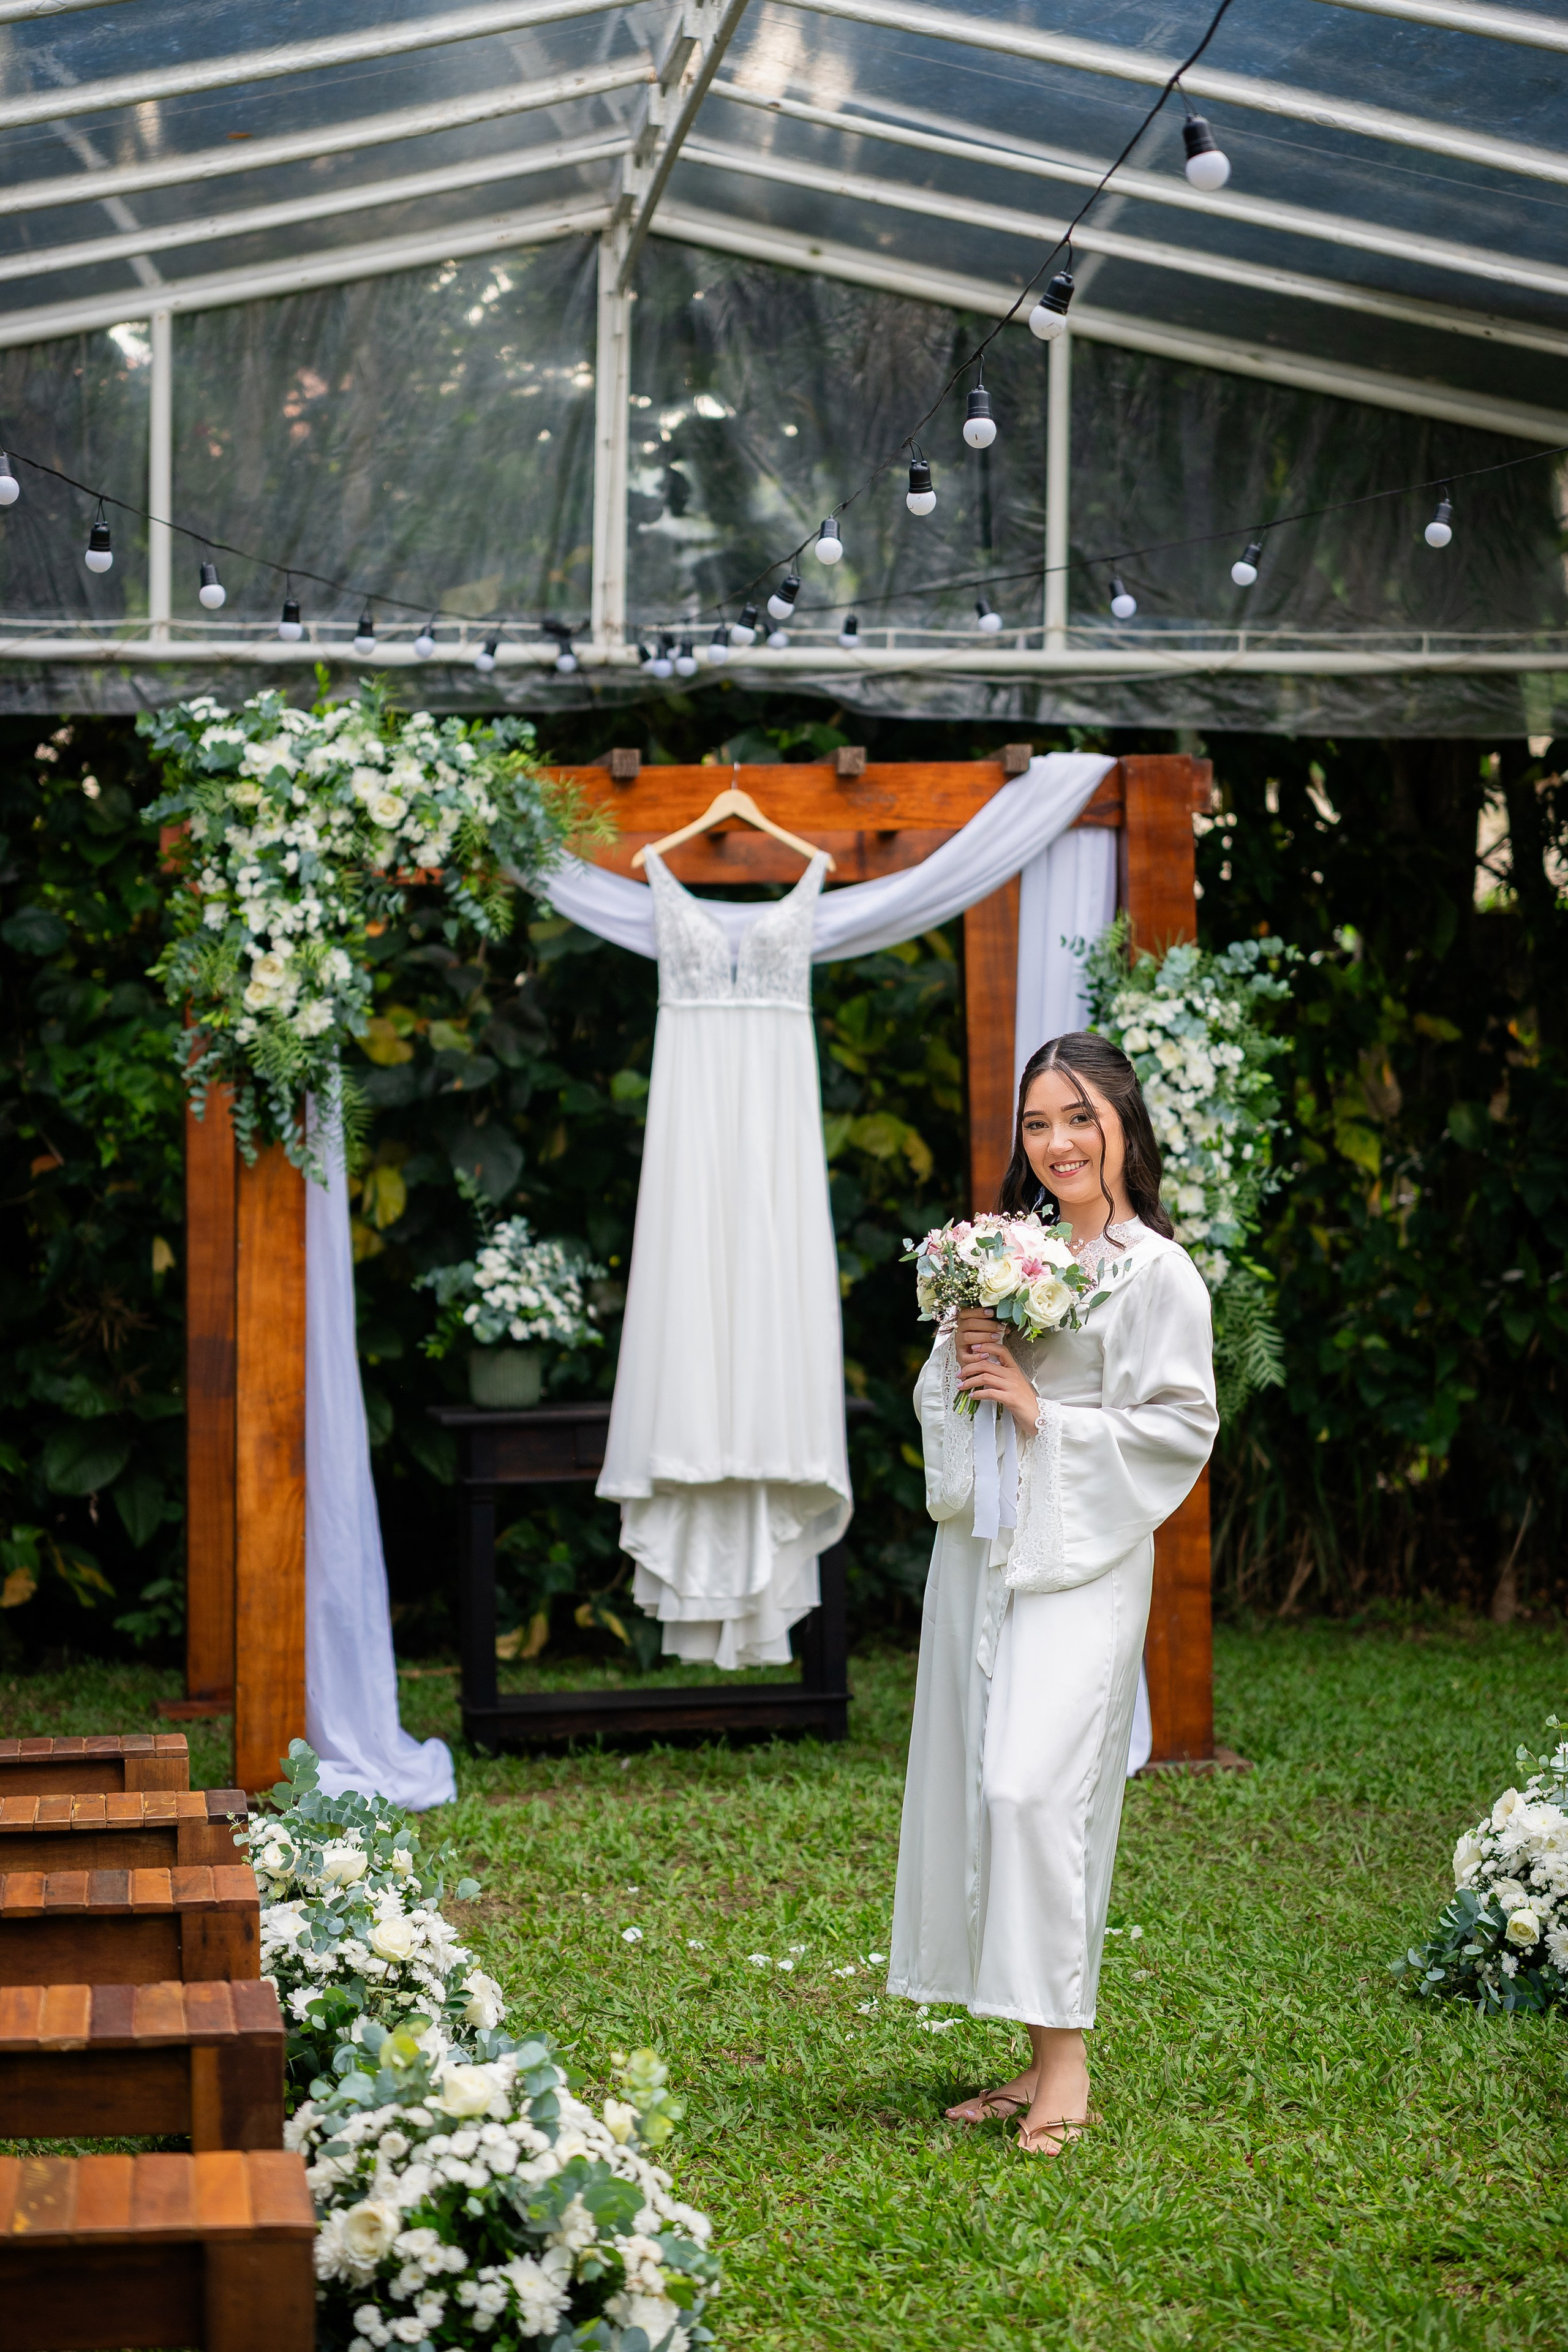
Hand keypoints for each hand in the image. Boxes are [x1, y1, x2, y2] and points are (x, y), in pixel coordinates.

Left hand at [955, 1314, 1039, 1432]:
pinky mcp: (1010, 1398)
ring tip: (961, 1385)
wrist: (1037, 1415)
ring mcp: (1011, 1386)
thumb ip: (1002, 1376)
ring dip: (969, 1381)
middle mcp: (1013, 1374)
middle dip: (969, 1367)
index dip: (986, 1347)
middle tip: (960, 1373)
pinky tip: (972, 1396)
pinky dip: (978, 1394)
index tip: (973, 1349)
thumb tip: (983, 1373)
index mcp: (1014, 1368)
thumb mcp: (1015, 1383)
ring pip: (985, 1377)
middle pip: (986, 1364)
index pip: (1001, 1350)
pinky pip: (989, 1392)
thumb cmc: (1024, 1400)